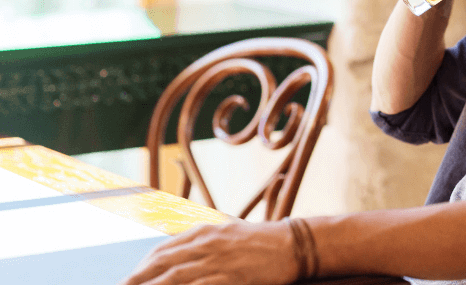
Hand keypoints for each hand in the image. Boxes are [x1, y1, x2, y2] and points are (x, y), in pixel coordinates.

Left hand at [120, 220, 300, 284]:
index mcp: (204, 231)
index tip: (128, 279)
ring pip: (173, 279)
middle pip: (161, 264)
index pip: (163, 250)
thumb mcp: (227, 232)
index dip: (142, 266)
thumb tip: (175, 253)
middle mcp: (206, 244)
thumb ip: (202, 241)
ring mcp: (216, 261)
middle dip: (136, 280)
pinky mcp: (229, 277)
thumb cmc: (260, 241)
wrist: (292, 244)